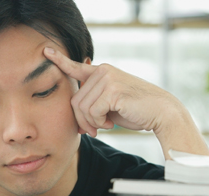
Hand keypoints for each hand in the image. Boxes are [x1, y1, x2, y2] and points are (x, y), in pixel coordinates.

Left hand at [44, 47, 208, 157]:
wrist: (161, 112)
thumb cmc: (136, 111)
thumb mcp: (111, 105)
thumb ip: (94, 105)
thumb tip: (77, 124)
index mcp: (102, 72)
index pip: (76, 67)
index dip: (60, 61)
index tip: (47, 52)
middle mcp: (103, 71)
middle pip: (75, 101)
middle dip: (82, 120)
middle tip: (94, 130)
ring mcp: (108, 79)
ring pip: (82, 108)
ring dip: (92, 123)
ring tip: (106, 126)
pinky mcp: (113, 90)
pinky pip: (93, 112)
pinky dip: (99, 123)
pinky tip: (111, 124)